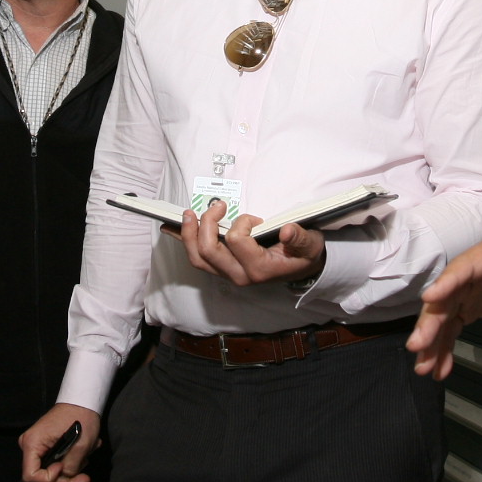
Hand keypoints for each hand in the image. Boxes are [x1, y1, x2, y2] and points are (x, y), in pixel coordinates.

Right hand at [18, 402, 101, 481]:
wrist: (83, 400)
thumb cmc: (80, 417)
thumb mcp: (80, 446)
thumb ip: (71, 467)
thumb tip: (67, 476)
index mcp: (32, 444)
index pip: (31, 476)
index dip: (49, 478)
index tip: (64, 467)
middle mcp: (30, 446)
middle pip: (43, 476)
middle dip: (66, 478)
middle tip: (85, 477)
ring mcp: (37, 446)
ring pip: (53, 471)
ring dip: (73, 467)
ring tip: (87, 455)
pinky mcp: (46, 446)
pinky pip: (56, 462)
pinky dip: (72, 460)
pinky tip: (85, 451)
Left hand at [181, 201, 325, 288]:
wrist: (301, 270)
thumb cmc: (303, 254)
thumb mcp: (310, 245)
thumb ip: (300, 238)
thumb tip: (286, 231)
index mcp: (259, 269)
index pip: (237, 241)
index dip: (242, 223)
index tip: (256, 219)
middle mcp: (239, 275)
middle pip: (208, 251)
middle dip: (206, 224)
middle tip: (216, 206)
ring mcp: (228, 274)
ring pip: (197, 258)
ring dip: (188, 234)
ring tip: (187, 214)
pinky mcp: (221, 269)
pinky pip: (197, 258)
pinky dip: (185, 241)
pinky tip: (172, 228)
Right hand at [408, 232, 481, 378]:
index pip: (465, 267)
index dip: (447, 282)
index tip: (430, 299)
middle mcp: (473, 273)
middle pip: (446, 295)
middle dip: (430, 321)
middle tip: (418, 345)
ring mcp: (470, 290)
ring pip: (444, 315)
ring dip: (432, 341)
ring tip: (424, 367)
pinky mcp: (472, 306)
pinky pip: (453, 327)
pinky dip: (445, 347)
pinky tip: (440, 367)